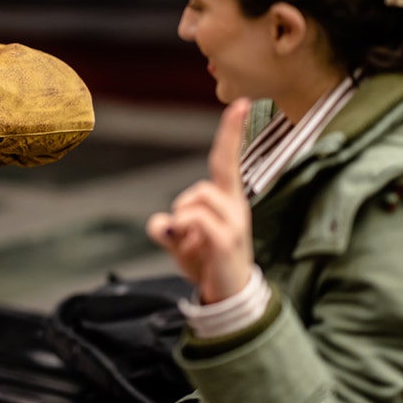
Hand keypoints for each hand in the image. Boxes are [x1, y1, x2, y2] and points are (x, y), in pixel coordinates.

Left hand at [146, 98, 252, 303]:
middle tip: (185, 231)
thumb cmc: (209, 265)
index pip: (227, 159)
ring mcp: (234, 222)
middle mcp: (235, 206)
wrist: (228, 297)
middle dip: (188, 200)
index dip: (232, 132)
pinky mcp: (227, 239)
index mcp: (227, 200)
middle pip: (212, 173)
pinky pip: (195, 219)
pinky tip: (192, 248)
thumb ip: (168, 229)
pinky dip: (184, 230)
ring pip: (196, 197)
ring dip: (183, 218)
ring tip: (192, 245)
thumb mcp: (181, 244)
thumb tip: (159, 224)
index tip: (242, 105)